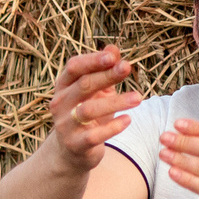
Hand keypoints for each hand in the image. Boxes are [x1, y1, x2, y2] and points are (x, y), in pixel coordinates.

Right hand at [49, 47, 141, 169]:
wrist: (72, 151)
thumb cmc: (87, 113)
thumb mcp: (96, 91)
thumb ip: (104, 70)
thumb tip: (113, 48)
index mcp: (64, 85)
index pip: (74, 67)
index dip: (93, 60)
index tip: (114, 56)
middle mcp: (60, 103)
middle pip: (83, 85)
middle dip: (106, 75)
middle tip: (128, 68)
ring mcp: (65, 124)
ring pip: (88, 110)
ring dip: (115, 102)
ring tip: (138, 98)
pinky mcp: (75, 144)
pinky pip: (93, 135)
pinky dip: (112, 127)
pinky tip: (128, 120)